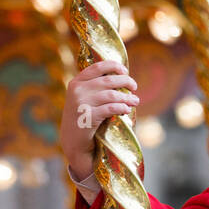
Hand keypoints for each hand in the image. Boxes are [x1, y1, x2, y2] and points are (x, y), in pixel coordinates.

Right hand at [60, 61, 138, 181]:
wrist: (73, 142)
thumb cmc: (83, 119)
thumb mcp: (83, 99)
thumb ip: (95, 88)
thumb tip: (121, 79)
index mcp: (76, 82)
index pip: (97, 67)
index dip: (113, 66)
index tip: (125, 70)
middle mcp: (78, 90)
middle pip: (108, 80)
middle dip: (125, 81)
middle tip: (134, 87)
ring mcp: (81, 103)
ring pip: (111, 95)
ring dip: (127, 97)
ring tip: (136, 101)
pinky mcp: (88, 116)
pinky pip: (111, 108)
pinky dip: (122, 108)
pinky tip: (127, 110)